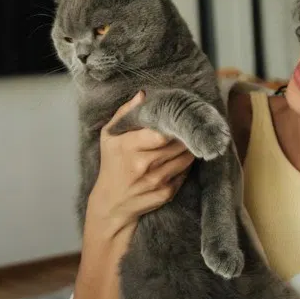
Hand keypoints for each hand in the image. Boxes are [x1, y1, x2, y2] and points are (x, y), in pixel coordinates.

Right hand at [87, 93, 193, 237]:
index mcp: (128, 147)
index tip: (180, 117)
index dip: (175, 125)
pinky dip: (186, 166)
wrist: (111, 203)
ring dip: (190, 149)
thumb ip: (124, 113)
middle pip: (177, 145)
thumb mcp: (109, 136)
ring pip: (185, 159)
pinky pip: (185, 174)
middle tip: (190, 127)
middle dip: (186, 135)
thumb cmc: (111, 164)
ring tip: (189, 141)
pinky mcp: (165, 194)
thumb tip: (142, 94)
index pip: (161, 133)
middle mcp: (142, 165)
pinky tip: (182, 159)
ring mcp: (155, 181)